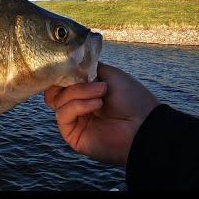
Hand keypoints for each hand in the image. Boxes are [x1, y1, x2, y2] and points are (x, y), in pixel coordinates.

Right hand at [44, 62, 159, 166]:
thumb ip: (86, 68)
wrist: (143, 124)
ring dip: (79, 92)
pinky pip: (63, 114)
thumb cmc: (131, 98)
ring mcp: (74, 120)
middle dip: (65, 81)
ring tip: (101, 92)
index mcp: (84, 91)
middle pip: (54, 91)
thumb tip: (68, 65)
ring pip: (58, 100)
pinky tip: (97, 104)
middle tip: (80, 78)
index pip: (61, 81)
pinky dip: (78, 105)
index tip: (65, 64)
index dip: (61, 72)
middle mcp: (77, 105)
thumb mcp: (109, 74)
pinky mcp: (71, 134)